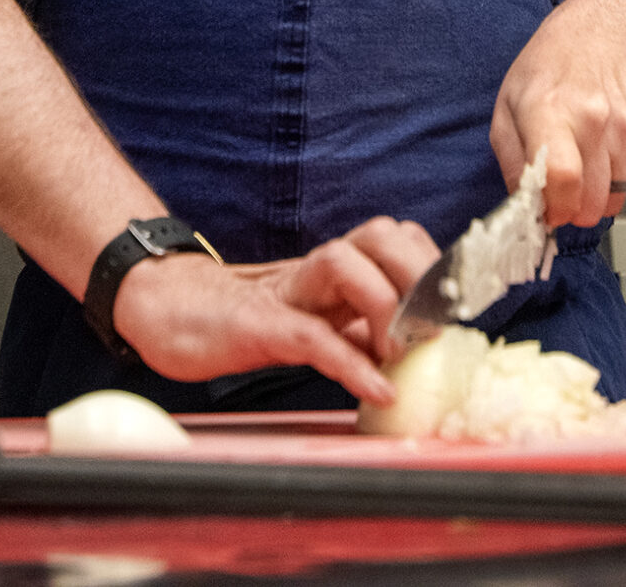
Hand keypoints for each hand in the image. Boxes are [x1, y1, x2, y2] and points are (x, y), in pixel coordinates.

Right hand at [110, 217, 438, 404]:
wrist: (166, 311)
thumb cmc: (243, 318)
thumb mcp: (313, 320)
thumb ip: (356, 327)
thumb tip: (409, 351)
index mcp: (333, 267)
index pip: (396, 238)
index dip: (432, 263)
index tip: (459, 303)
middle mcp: (314, 269)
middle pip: (380, 235)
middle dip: (417, 273)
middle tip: (432, 326)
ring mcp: (286, 291)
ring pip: (345, 264)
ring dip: (385, 305)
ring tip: (399, 352)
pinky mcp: (258, 323)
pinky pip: (312, 336)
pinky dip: (352, 364)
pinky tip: (379, 390)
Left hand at [491, 0, 625, 227]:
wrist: (602, 33)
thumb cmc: (550, 68)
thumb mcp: (507, 106)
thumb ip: (512, 161)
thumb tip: (525, 204)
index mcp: (548, 110)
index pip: (561, 175)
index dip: (557, 207)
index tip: (550, 213)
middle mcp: (590, 116)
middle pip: (591, 195)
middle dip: (575, 211)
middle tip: (564, 199)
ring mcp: (623, 123)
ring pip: (616, 192)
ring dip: (598, 196)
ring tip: (582, 171)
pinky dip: (619, 179)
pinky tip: (603, 156)